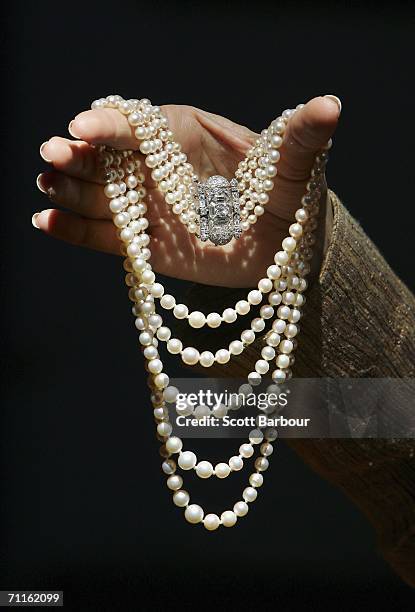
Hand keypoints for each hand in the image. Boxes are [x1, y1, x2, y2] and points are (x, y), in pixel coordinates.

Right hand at [34, 96, 340, 286]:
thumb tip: (330, 105)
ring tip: (47, 183)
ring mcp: (149, 206)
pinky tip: (44, 219)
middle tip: (54, 153)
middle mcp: (160, 167)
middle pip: (110, 155)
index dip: (114, 122)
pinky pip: (103, 235)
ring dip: (69, 186)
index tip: (86, 125)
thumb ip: (302, 138)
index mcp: (188, 134)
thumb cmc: (286, 198)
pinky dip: (73, 229)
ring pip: (100, 193)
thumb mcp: (294, 168)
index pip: (144, 123)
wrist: (283, 251)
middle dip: (81, 153)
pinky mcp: (145, 245)